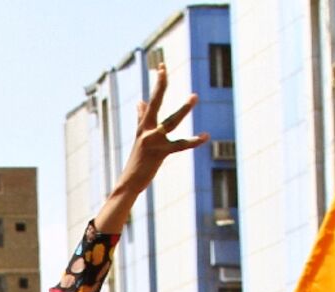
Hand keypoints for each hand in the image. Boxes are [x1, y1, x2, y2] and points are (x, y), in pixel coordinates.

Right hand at [95, 64, 208, 232]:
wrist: (129, 181)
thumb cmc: (138, 160)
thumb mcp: (140, 136)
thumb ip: (141, 117)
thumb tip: (140, 102)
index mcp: (144, 125)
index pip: (152, 99)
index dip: (158, 83)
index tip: (163, 67)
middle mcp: (146, 129)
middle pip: (155, 102)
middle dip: (160, 85)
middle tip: (164, 68)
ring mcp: (153, 140)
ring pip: (170, 121)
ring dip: (183, 109)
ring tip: (194, 96)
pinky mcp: (160, 153)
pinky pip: (180, 145)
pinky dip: (194, 141)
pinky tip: (205, 136)